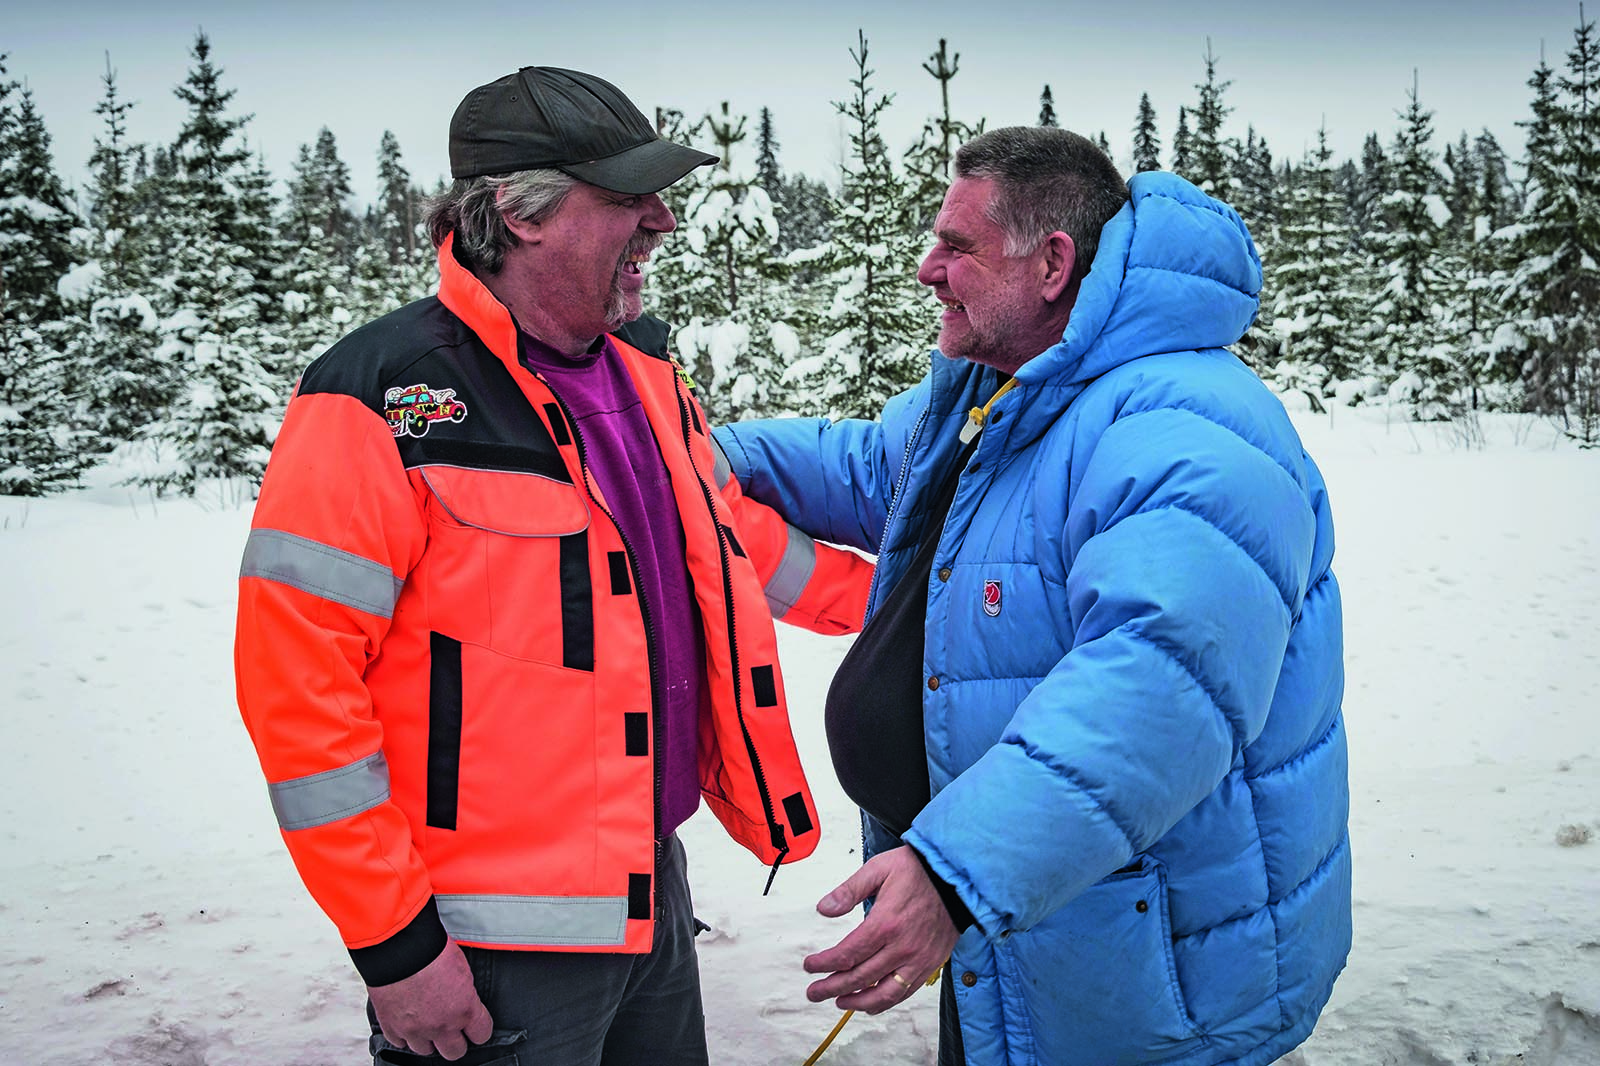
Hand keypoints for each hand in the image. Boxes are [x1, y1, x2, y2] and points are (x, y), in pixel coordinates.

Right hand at [368, 940, 493, 1059]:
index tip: (474, 1026)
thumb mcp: (462, 969)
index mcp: (464, 1009)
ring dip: (426, 1038)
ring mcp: (415, 1030)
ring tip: (425, 1021)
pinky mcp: (391, 1027)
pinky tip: (406, 1020)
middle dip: (454, 1041)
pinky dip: (403, 1034)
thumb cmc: (431, 950)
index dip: (478, 1030)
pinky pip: (399, 1042)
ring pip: (425, 1050)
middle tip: (450, 1028)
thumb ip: (465, 993)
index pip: (481, 1035)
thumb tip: (466, 1000)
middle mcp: (441, 1025)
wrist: (399, 947)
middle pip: (454, 1052)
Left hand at [802, 846, 959, 1014]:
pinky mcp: (930, 964)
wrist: (955, 878)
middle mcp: (902, 946)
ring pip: (883, 994)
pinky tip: (870, 1004)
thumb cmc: (918, 871)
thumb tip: (824, 908)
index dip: (824, 964)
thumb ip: (849, 890)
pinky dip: (885, 1003)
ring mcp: (918, 959)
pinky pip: (905, 992)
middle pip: (860, 978)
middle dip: (832, 987)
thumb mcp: (879, 869)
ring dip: (857, 1002)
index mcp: (886, 923)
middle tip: (814, 992)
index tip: (810, 966)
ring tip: (838, 1001)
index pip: (848, 954)